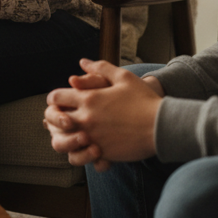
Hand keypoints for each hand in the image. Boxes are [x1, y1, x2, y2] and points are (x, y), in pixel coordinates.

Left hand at [44, 59, 161, 169]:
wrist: (162, 126)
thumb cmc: (144, 99)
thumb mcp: (123, 77)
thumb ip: (100, 68)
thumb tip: (82, 62)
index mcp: (88, 99)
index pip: (55, 98)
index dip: (55, 99)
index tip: (60, 101)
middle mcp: (86, 119)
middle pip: (55, 121)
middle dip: (55, 118)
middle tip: (63, 118)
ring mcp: (93, 138)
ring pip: (65, 142)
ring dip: (66, 137)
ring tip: (74, 134)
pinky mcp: (103, 153)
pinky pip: (82, 155)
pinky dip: (82, 151)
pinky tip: (89, 146)